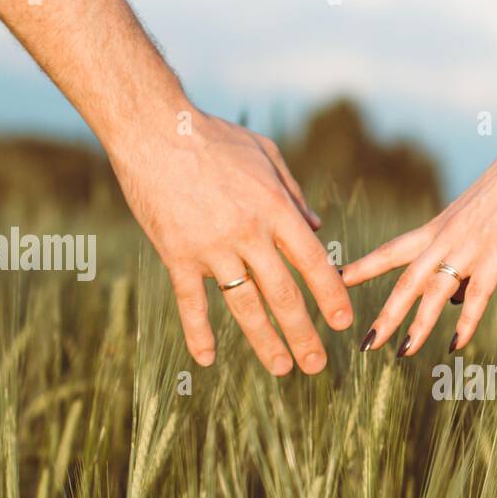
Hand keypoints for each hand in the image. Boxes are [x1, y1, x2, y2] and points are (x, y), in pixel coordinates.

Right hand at [107, 110, 351, 374]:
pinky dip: (198, 332)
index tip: (343, 323)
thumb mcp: (266, 155)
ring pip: (244, 305)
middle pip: (283, 294)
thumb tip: (318, 227)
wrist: (153, 128)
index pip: (313, 262)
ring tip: (281, 368)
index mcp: (275, 209)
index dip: (330, 296)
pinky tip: (206, 359)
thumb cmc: (213, 137)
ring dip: (264, 341)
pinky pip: (190, 301)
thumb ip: (294, 193)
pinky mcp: (177, 253)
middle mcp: (248, 233)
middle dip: (303, 333)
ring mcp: (212, 247)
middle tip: (316, 365)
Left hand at [342, 138, 496, 355]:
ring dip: (417, 325)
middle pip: (406, 281)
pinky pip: (477, 294)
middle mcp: (447, 237)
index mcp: (440, 226)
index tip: (336, 282)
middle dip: (385, 315)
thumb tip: (450, 301)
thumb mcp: (481, 220)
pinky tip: (455, 345)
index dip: (364, 267)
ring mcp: (471, 245)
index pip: (393, 250)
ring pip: (434, 291)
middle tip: (365, 345)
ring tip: (402, 353)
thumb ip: (463, 261)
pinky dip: (466, 323)